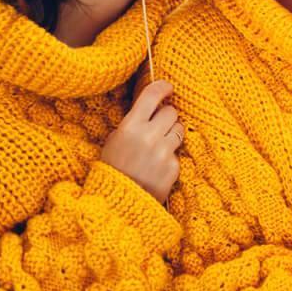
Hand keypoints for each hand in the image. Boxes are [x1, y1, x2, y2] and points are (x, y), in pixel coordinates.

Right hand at [100, 80, 182, 202]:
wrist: (118, 203)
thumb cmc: (112, 169)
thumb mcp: (114, 140)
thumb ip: (132, 123)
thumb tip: (150, 108)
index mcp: (131, 126)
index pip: (152, 95)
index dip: (163, 87)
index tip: (168, 87)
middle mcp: (149, 136)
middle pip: (171, 112)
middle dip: (166, 116)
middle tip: (158, 125)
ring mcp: (163, 152)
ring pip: (179, 129)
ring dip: (171, 133)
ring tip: (158, 145)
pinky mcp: (173, 167)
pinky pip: (177, 153)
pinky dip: (170, 157)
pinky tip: (157, 166)